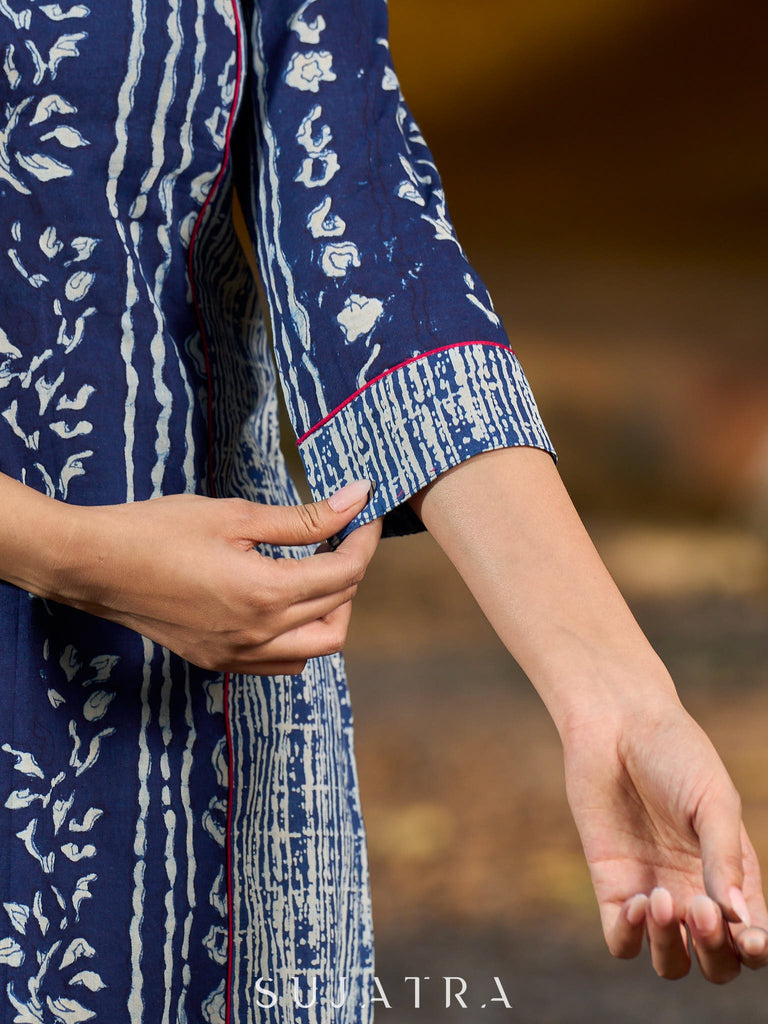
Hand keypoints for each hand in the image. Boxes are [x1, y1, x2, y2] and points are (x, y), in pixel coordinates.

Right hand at [25, 479, 380, 674]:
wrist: (94, 565)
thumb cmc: (157, 530)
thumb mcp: (236, 515)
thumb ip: (303, 517)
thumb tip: (356, 500)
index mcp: (265, 593)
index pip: (343, 573)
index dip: (364, 540)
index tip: (367, 514)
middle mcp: (258, 635)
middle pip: (338, 613)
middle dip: (352, 574)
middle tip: (342, 539)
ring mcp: (237, 655)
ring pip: (317, 649)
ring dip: (331, 613)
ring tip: (316, 574)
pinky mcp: (219, 662)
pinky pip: (281, 663)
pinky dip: (300, 639)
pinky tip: (286, 606)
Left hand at [563, 697, 767, 981]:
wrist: (616, 725)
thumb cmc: (674, 753)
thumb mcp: (712, 801)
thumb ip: (726, 859)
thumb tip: (740, 920)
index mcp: (732, 875)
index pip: (753, 940)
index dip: (757, 951)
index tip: (750, 938)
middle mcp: (694, 892)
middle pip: (716, 963)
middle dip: (715, 952)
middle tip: (700, 908)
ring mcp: (653, 891)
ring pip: (670, 962)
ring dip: (671, 949)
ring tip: (662, 900)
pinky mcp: (611, 884)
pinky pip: (621, 940)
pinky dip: (632, 936)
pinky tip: (637, 902)